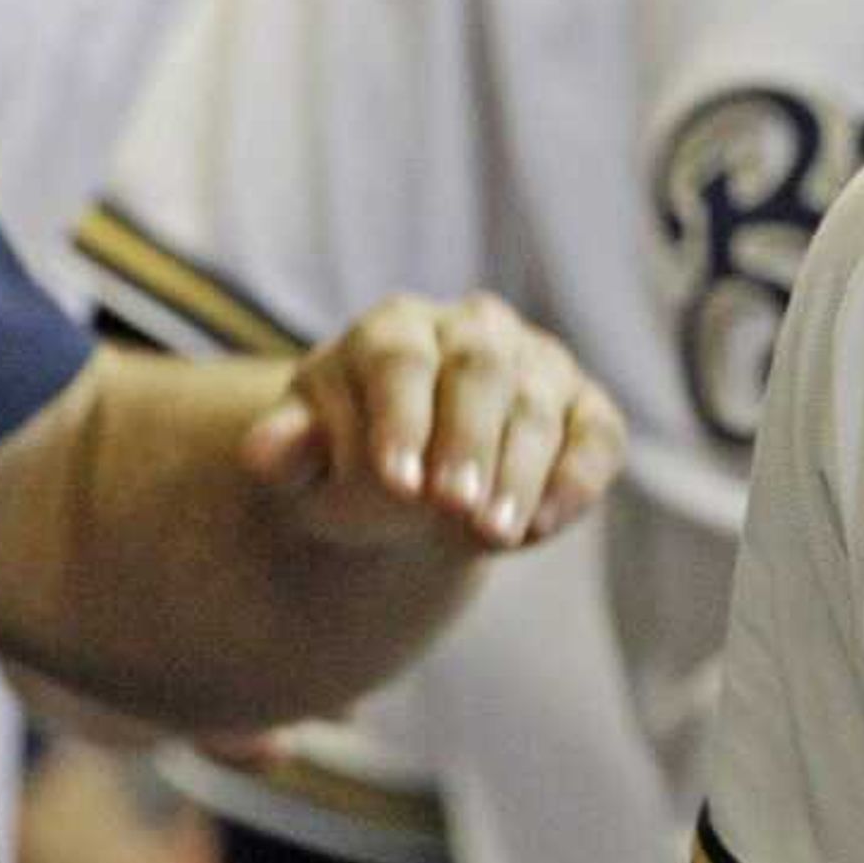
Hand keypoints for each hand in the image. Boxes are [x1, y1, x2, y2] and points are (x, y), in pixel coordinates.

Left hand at [239, 293, 622, 554]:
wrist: (404, 481)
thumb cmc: (345, 459)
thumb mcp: (302, 461)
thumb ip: (286, 451)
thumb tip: (266, 450)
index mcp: (394, 327)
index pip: (401, 359)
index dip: (401, 419)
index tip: (395, 484)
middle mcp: (473, 328)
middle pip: (480, 370)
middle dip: (469, 441)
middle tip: (453, 508)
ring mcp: (536, 363)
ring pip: (538, 405)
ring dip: (520, 473)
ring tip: (491, 535)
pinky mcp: (584, 406)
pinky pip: (597, 434)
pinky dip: (577, 478)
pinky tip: (543, 526)